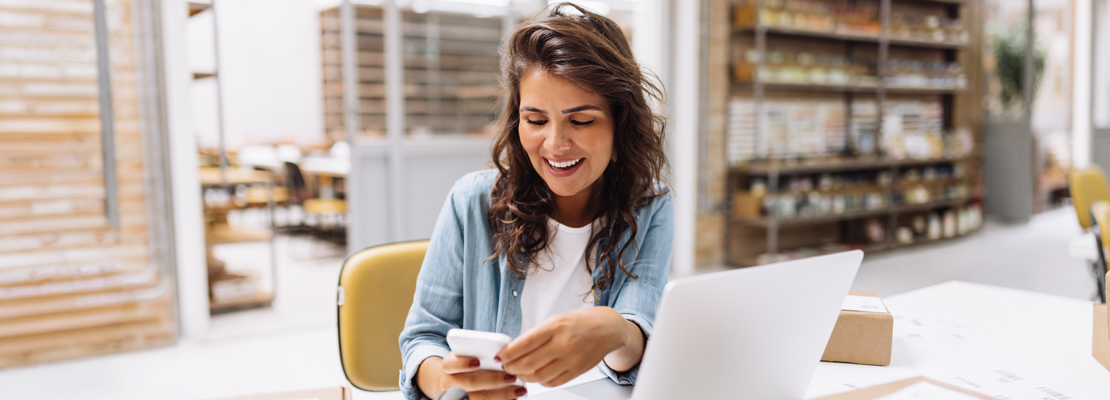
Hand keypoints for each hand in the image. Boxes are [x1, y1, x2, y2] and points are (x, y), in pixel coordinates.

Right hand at [416, 353, 526, 399]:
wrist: (452, 380)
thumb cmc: (465, 364)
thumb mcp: (467, 354)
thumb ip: (479, 351)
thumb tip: (504, 349)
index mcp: (448, 366)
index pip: (451, 364)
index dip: (463, 363)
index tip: (478, 361)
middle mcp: (449, 383)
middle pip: (470, 383)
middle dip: (493, 380)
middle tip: (511, 376)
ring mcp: (457, 396)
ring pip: (477, 398)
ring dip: (500, 395)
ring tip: (518, 389)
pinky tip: (512, 398)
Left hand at [496, 307, 644, 386]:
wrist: (608, 329)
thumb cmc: (580, 322)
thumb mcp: (556, 320)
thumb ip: (536, 334)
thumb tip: (514, 348)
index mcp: (555, 327)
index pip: (524, 344)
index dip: (507, 353)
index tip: (500, 355)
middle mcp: (563, 343)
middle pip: (528, 363)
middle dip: (511, 367)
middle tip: (505, 366)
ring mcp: (571, 359)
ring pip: (538, 376)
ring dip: (524, 377)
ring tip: (518, 372)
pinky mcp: (577, 371)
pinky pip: (552, 382)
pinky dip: (539, 382)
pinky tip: (535, 376)